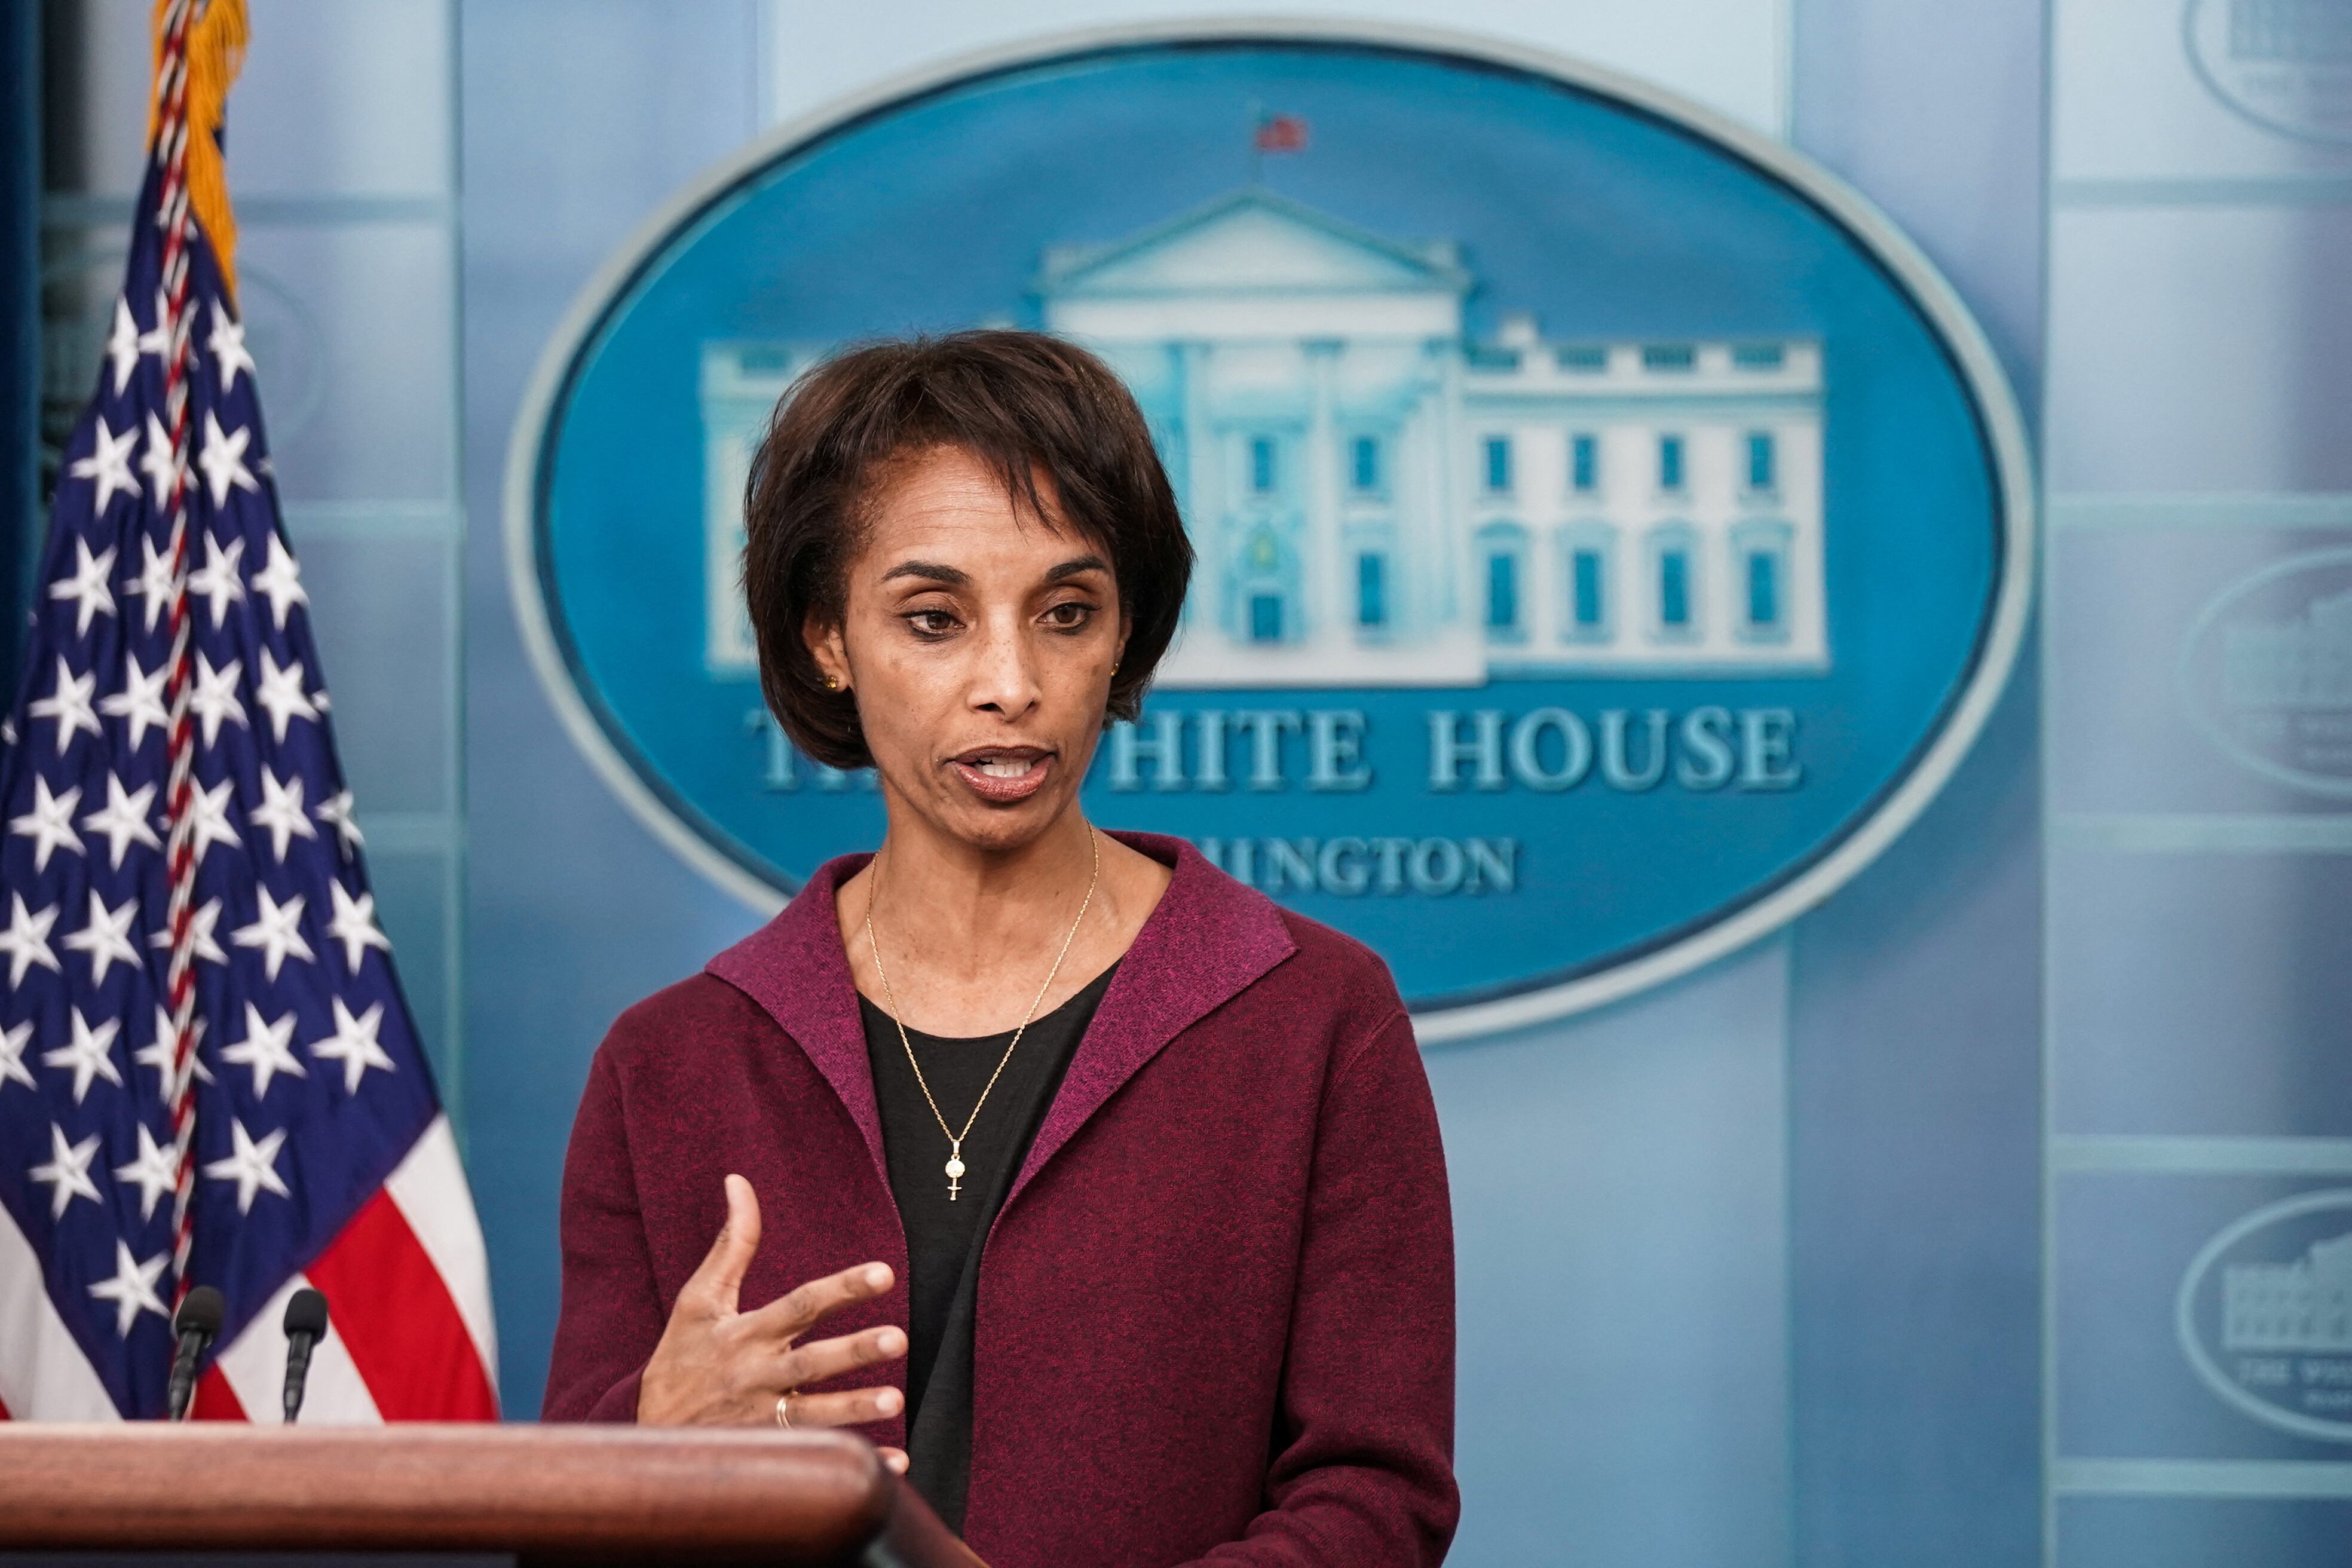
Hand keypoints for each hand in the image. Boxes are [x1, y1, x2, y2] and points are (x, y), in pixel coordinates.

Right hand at [637, 1174, 909, 1471]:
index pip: (799, 1305)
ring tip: (895, 1402)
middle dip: (853, 1351)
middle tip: (898, 1339)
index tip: (883, 1274)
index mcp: (745, 1334)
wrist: (646, 1435)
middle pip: (811, 1363)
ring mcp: (763, 1420)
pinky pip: (817, 1463)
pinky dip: (855, 1464)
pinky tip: (894, 1468)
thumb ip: (731, 1242)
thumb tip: (738, 1181)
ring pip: (815, 1417)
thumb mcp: (699, 1299)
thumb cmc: (681, 1357)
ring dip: (855, 1412)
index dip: (840, 1289)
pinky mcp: (768, 1455)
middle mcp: (757, 1376)